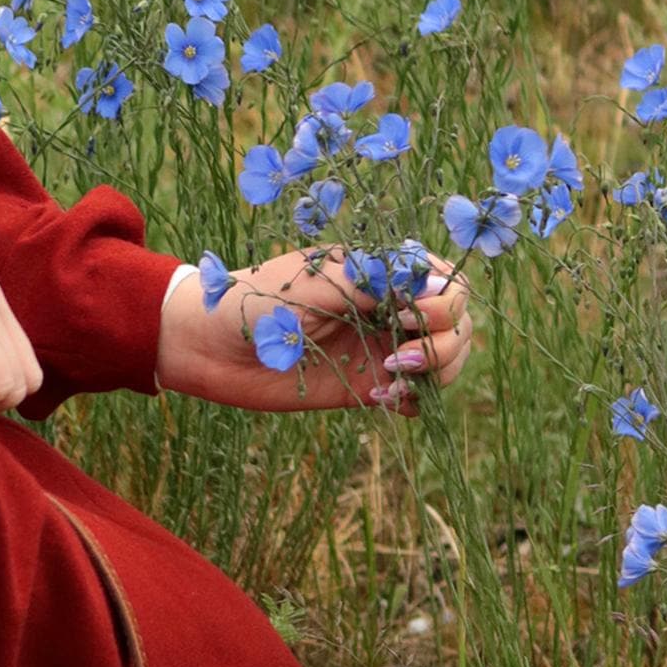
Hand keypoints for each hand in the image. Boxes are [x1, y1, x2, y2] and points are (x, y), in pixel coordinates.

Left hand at [154, 246, 474, 416]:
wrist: (210, 346)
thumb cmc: (252, 300)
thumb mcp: (313, 283)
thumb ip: (372, 281)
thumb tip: (437, 282)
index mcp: (373, 268)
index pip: (442, 276)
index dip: (443, 297)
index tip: (410, 312)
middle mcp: (384, 305)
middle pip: (456, 320)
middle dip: (447, 338)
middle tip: (400, 352)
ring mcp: (380, 344)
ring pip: (447, 357)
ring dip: (437, 369)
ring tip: (391, 375)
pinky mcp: (369, 384)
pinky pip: (419, 394)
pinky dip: (417, 399)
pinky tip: (383, 398)